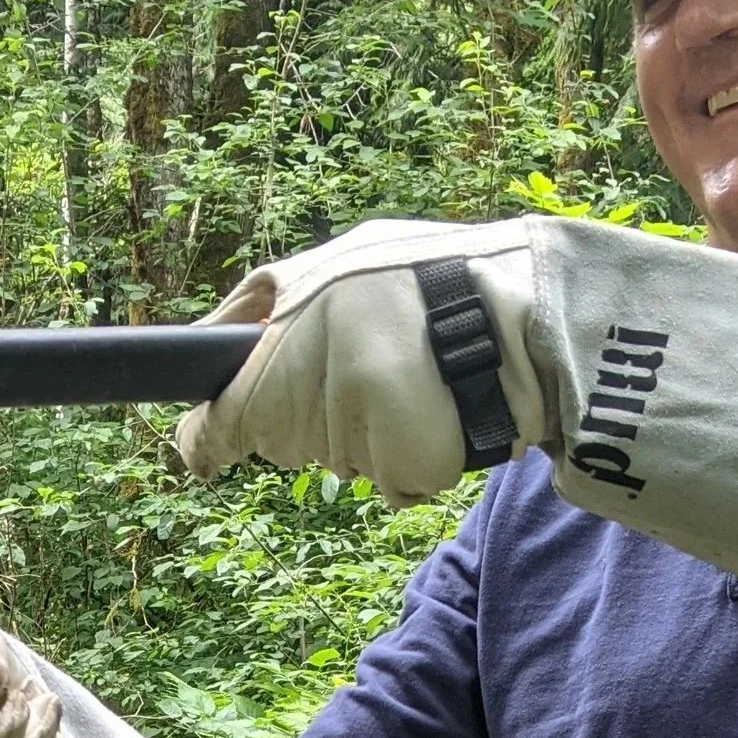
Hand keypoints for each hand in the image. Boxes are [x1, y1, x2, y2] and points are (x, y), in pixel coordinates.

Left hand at [176, 218, 551, 506]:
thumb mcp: (341, 258)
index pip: (225, 408)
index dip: (209, 437)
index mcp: (296, 307)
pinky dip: (410, 460)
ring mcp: (358, 413)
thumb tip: (203, 345)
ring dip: (367, 437)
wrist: (534, 310)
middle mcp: (318, 359)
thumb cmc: (436, 279)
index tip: (204, 454)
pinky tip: (438, 415)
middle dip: (308, 420)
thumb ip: (267, 304)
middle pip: (279, 439)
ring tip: (418, 384)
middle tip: (371, 374)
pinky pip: (388, 479)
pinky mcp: (402, 454)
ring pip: (336, 459)